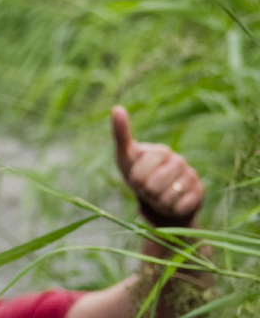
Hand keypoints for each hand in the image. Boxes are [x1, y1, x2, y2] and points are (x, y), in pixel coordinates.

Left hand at [111, 106, 202, 226]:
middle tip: (147, 189)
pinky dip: (172, 209)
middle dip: (145, 193)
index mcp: (160, 151)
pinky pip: (180, 206)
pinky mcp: (200, 192)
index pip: (139, 171)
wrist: (160, 198)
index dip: (135, 180)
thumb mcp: (125, 157)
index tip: (136, 178)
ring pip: (166, 198)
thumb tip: (117, 107)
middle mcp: (179, 160)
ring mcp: (191, 175)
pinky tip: (173, 202)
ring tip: (159, 195)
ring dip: (158, 202)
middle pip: (151, 186)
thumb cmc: (139, 174)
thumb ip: (121, 134)